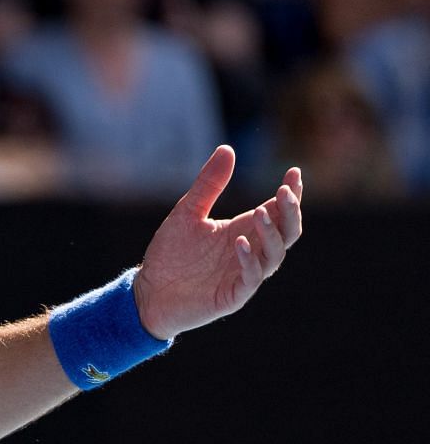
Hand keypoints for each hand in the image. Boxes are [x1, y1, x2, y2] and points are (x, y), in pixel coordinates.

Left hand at [133, 146, 301, 338]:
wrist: (148, 292)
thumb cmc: (171, 254)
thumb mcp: (187, 213)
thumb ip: (209, 185)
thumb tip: (228, 148)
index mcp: (245, 230)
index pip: (279, 210)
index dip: (291, 193)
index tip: (293, 172)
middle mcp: (251, 251)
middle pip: (288, 231)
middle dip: (291, 211)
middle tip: (285, 191)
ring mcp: (244, 274)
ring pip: (275, 254)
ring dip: (271, 233)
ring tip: (261, 213)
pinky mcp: (232, 295)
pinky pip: (250, 278)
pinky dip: (249, 260)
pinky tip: (240, 243)